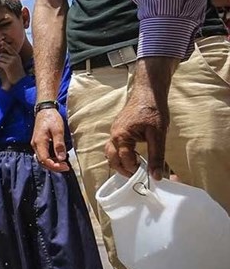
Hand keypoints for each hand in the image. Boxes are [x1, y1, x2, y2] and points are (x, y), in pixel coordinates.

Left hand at [0, 42, 24, 89]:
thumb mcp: (15, 65)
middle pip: (2, 55)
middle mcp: (15, 58)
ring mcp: (11, 61)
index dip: (6, 45)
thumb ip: (10, 59)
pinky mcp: (8, 66)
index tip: (2, 42)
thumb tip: (1, 55)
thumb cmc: (17, 75)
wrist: (20, 82)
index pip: (10, 49)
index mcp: (17, 57)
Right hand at [31, 108, 69, 172]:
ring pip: (42, 159)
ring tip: (63, 164)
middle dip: (54, 166)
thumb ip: (59, 145)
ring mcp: (36, 144)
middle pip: (42, 161)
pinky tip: (58, 157)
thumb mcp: (58, 130)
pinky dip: (51, 158)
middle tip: (66, 167)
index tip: (65, 167)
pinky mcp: (39, 143)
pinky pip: (43, 154)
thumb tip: (61, 158)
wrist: (45, 109)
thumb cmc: (51, 118)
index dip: (54, 166)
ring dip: (52, 163)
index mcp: (39, 142)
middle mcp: (35, 145)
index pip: (44, 160)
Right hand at [105, 57, 176, 179]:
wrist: (148, 92)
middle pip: (112, 158)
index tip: (147, 176)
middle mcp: (114, 135)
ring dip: (120, 162)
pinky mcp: (118, 129)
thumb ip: (156, 156)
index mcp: (121, 136)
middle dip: (123, 169)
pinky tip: (133, 155)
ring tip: (135, 167)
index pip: (124, 160)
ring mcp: (114, 131)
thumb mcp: (158, 135)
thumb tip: (156, 176)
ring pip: (110, 152)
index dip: (135, 170)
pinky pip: (114, 146)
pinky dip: (120, 154)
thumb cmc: (153, 111)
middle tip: (138, 175)